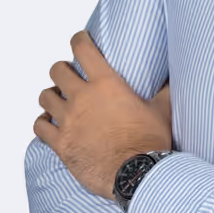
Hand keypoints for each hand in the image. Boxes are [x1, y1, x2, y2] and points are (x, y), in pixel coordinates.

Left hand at [33, 31, 171, 199]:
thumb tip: (174, 79)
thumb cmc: (150, 140)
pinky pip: (39, 126)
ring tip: (58, 99)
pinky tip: (49, 123)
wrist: (135, 174)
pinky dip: (42, 122)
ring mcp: (68, 121)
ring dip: (51, 95)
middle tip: (69, 75)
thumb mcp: (161, 110)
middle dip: (62, 69)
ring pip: (44, 96)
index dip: (79, 39)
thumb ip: (164, 91)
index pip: (83, 49)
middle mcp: (82, 97)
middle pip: (57, 70)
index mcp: (106, 83)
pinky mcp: (60, 143)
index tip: (80, 39)